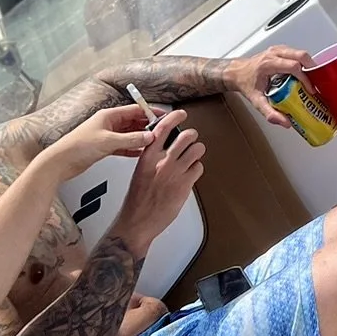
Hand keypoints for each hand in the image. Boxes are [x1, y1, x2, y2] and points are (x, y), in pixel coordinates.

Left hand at [40, 103, 157, 184]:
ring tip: (154, 142)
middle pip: (133, 121)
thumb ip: (131, 139)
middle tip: (162, 130)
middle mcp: (108, 123)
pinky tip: (140, 152)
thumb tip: (149, 136)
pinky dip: (132, 148)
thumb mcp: (109, 141)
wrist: (61, 162)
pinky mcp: (103, 147)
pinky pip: (123, 145)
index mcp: (108, 115)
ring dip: (140, 138)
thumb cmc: (78, 147)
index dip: (149, 112)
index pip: (134, 109)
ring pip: (128, 134)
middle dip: (147, 125)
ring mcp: (106, 135)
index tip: (163, 115)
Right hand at [111, 110, 205, 251]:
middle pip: (187, 136)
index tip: (180, 114)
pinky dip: (197, 169)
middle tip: (191, 140)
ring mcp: (175, 173)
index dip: (174, 117)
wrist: (137, 221)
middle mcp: (162, 162)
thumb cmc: (138, 198)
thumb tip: (166, 146)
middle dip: (192, 136)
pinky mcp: (185, 185)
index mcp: (147, 156)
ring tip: (193, 156)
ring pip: (197, 150)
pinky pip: (199, 168)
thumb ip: (153, 157)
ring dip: (197, 151)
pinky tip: (190, 174)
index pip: (162, 128)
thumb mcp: (140, 171)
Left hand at [226, 46, 311, 127]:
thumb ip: (270, 113)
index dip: (305, 78)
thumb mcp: (256, 101)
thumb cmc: (246, 83)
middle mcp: (274, 53)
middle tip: (315, 83)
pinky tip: (303, 74)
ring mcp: (277, 50)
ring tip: (311, 80)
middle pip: (301, 56)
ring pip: (301, 53)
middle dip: (312, 69)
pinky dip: (303, 63)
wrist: (236, 72)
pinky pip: (296, 54)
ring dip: (309, 66)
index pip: (293, 67)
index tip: (310, 89)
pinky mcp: (280, 50)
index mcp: (268, 64)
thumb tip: (285, 122)